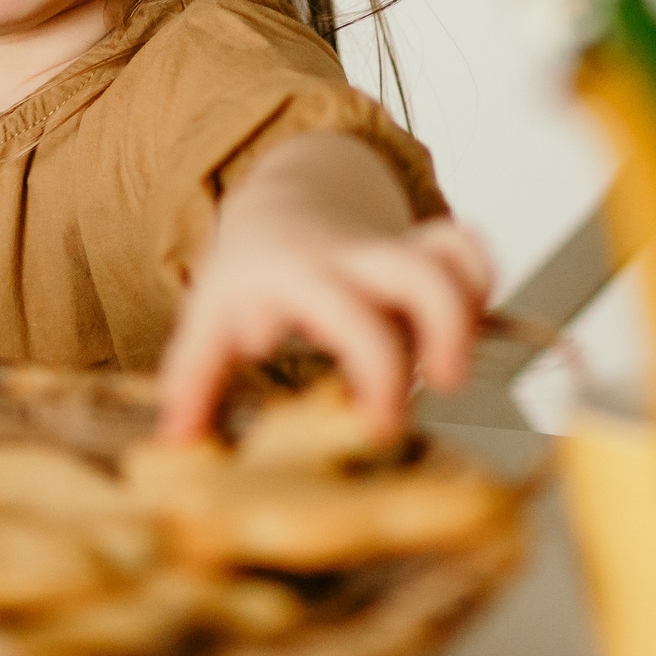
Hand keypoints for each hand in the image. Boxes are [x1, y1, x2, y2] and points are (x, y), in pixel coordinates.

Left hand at [155, 134, 493, 438]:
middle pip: (415, 279)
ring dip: (463, 315)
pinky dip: (480, 284)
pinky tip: (465, 330)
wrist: (278, 208)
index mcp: (296, 279)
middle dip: (436, 338)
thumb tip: (175, 446)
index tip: (368, 417)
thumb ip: (193, 381)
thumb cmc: (245, 281)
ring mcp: (390, 253)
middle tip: (419, 403)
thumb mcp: (206, 322)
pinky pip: (466, 249)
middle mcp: (351, 262)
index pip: (341, 314)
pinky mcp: (422, 249)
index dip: (368, 366)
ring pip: (447, 261)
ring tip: (447, 373)